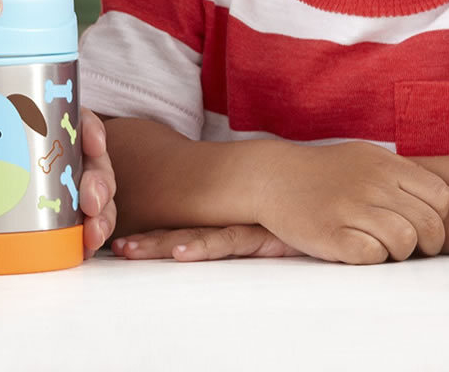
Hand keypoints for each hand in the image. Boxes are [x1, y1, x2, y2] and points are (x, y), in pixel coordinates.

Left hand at [0, 108, 117, 255]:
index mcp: (31, 125)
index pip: (71, 117)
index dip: (88, 127)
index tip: (91, 139)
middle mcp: (54, 153)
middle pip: (93, 159)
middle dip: (98, 177)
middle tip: (86, 198)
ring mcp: (62, 185)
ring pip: (97, 191)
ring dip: (101, 210)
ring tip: (90, 230)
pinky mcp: (63, 216)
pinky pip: (88, 220)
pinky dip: (92, 231)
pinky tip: (86, 243)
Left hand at [112, 225, 301, 260]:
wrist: (339, 196)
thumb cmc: (301, 210)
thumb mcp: (266, 222)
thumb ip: (238, 227)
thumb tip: (205, 236)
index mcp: (226, 213)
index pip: (181, 223)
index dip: (150, 229)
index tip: (119, 236)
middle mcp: (230, 216)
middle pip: (178, 228)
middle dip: (143, 238)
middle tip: (110, 246)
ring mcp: (244, 222)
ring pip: (192, 236)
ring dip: (158, 244)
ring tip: (127, 251)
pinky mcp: (264, 233)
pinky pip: (227, 241)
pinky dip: (203, 247)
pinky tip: (181, 253)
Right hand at [254, 141, 448, 263]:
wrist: (272, 176)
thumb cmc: (323, 172)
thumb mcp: (364, 156)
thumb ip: (401, 174)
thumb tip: (442, 199)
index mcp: (384, 164)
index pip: (440, 196)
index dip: (437, 215)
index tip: (419, 222)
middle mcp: (371, 183)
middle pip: (428, 225)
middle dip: (425, 243)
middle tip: (406, 245)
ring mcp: (350, 208)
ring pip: (405, 242)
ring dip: (398, 252)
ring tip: (381, 246)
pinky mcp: (331, 234)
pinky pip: (373, 256)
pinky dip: (370, 257)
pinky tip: (356, 247)